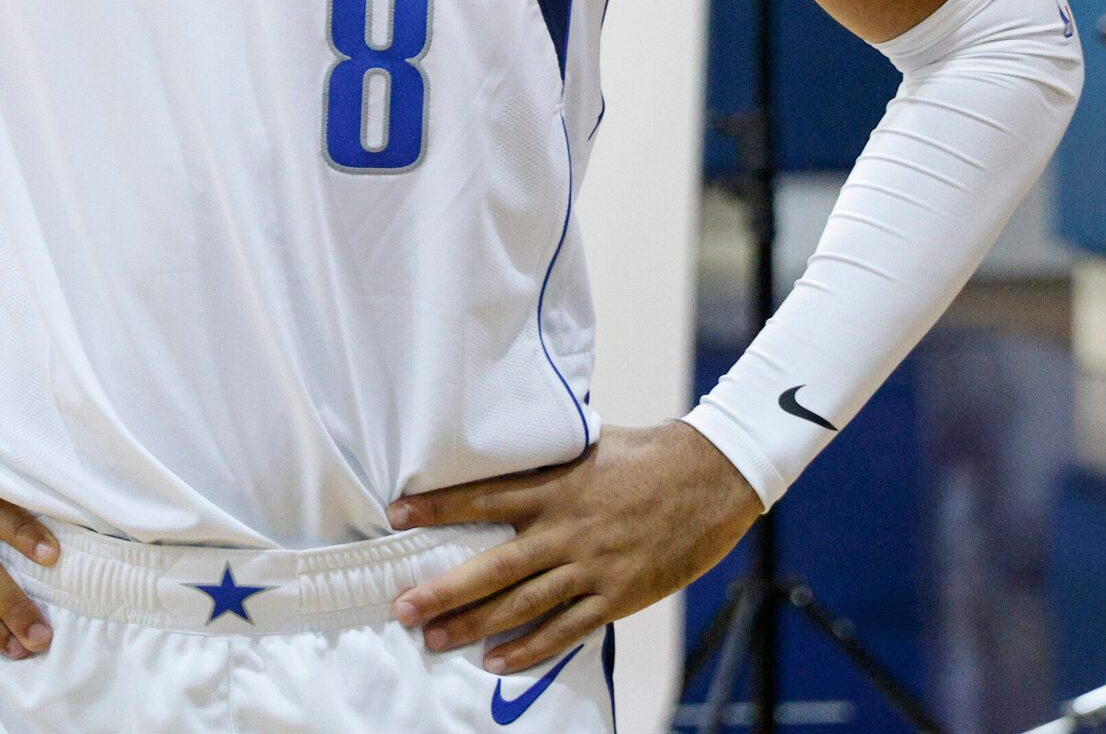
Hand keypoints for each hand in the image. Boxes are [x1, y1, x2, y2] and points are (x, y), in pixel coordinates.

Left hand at [388, 421, 762, 672]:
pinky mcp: (617, 595)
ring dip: (475, 624)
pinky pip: (566, 629)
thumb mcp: (588, 444)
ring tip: (435, 638)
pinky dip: (530, 648)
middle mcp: (565, 530)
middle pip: (493, 566)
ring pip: (522, 604)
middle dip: (443, 589)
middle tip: (403, 607)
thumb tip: (510, 445)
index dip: (437, 507)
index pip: (483, 498)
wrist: (710, 478)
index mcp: (555, 487)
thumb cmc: (647, 455)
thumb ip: (547, 459)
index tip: (395, 516)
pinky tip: (497, 662)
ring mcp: (591, 567)